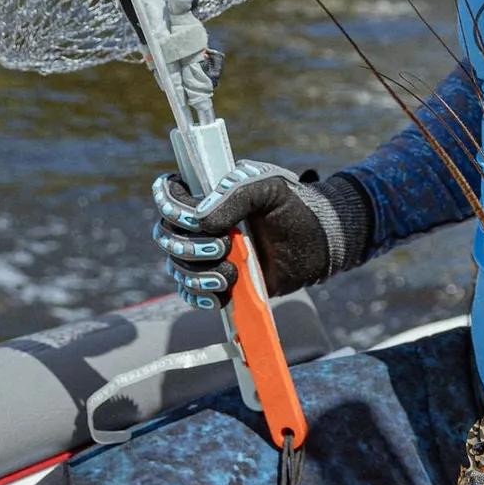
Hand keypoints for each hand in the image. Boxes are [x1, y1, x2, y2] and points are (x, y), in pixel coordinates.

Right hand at [153, 161, 352, 308]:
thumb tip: (201, 221)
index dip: (171, 207)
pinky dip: (200, 296)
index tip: (194, 218)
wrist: (317, 244)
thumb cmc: (293, 207)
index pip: (168, 196)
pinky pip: (190, 293)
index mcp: (207, 195)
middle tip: (224, 247)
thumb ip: (235, 194)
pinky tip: (221, 295)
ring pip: (178, 267)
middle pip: (166, 236)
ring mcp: (207, 255)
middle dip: (189, 246)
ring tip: (232, 274)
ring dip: (198, 273)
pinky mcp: (218, 281)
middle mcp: (199, 225)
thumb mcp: (269, 188)